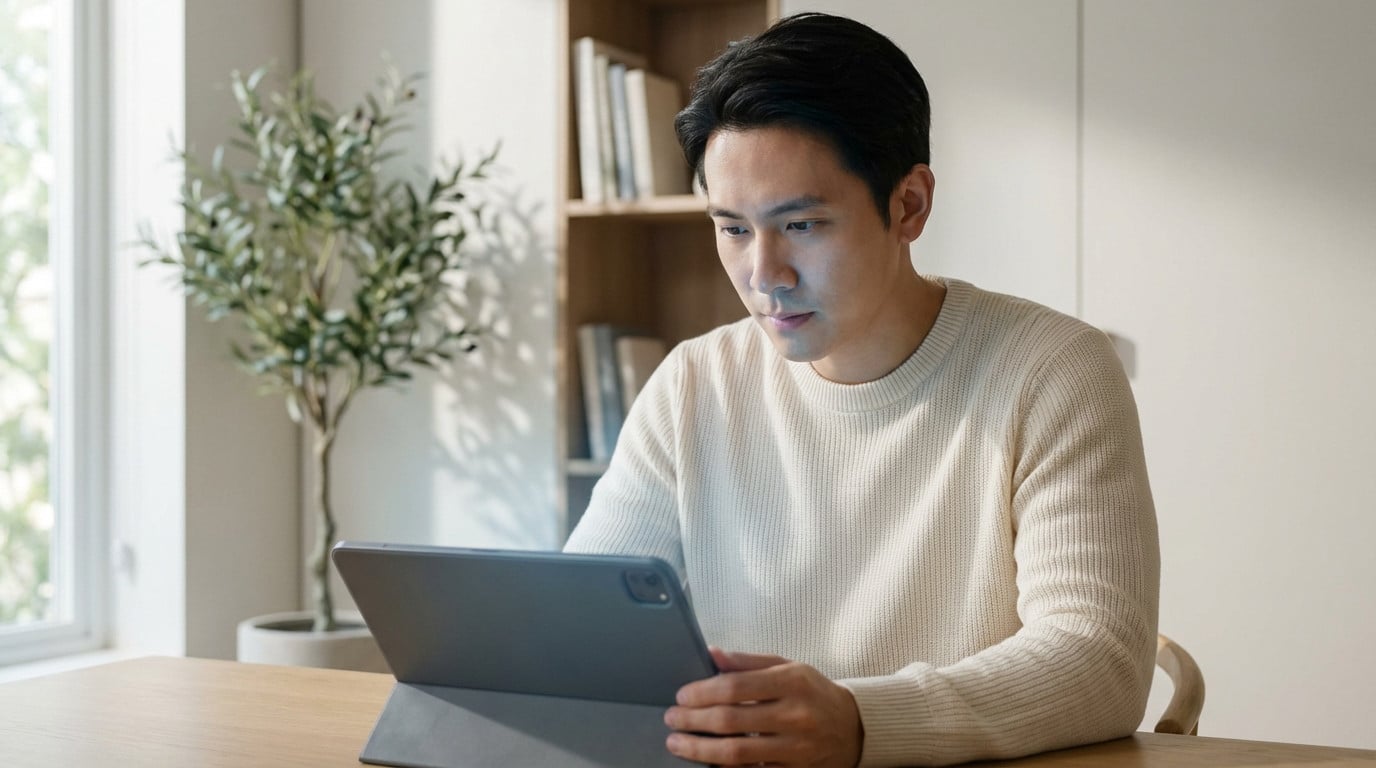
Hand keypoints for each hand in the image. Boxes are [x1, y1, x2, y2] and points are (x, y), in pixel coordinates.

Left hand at [664, 647, 862, 766]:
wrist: (853, 727)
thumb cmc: (813, 692)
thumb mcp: (787, 666)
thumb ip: (747, 661)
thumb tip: (711, 653)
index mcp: (792, 682)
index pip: (735, 687)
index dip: (702, 692)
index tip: (682, 696)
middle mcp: (795, 715)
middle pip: (731, 720)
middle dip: (693, 720)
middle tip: (672, 719)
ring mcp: (796, 748)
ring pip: (737, 753)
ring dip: (700, 749)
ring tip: (678, 742)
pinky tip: (707, 761)